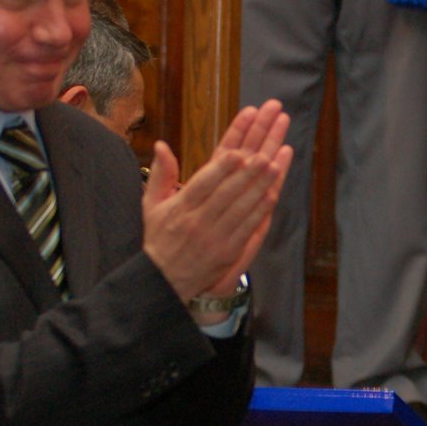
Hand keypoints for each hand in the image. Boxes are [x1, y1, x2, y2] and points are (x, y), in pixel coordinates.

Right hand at [143, 100, 292, 303]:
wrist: (163, 280)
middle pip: (227, 192)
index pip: (204, 183)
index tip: (238, 151)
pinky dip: (260, 210)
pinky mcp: (228, 251)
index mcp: (181, 207)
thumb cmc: (159, 238)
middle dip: (248, 171)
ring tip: (275, 165)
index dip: (222, 168)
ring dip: (260, 186)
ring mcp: (215, 237)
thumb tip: (162, 145)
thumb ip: (160, 174)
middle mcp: (198, 221)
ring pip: (241, 208)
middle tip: (266, 152)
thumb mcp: (151, 205)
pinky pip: (247, 228)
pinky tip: (272, 194)